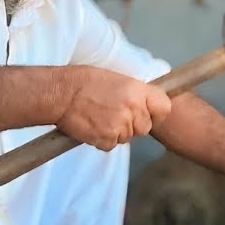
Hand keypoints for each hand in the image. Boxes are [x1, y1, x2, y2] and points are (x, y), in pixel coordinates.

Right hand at [57, 66, 171, 150]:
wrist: (59, 94)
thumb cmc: (83, 81)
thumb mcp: (117, 79)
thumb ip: (135, 93)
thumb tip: (145, 104)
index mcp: (138, 91)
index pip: (164, 108)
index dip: (156, 112)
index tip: (148, 112)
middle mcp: (133, 109)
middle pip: (145, 127)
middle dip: (133, 124)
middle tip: (114, 113)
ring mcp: (121, 126)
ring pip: (127, 137)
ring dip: (116, 131)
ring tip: (99, 116)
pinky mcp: (107, 140)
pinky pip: (111, 145)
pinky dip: (103, 139)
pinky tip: (92, 125)